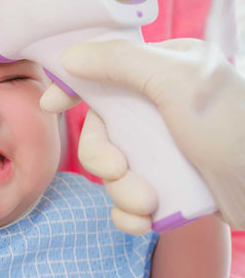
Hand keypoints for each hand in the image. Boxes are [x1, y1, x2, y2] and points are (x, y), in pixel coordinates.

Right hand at [41, 39, 244, 232]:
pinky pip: (127, 197)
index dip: (73, 86)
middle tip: (118, 171)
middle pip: (101, 129)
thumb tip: (70, 56)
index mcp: (161, 73)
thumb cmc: (233, 126)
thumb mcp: (177, 81)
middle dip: (102, 156)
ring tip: (148, 203)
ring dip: (120, 191)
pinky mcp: (165, 183)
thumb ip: (120, 63)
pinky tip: (146, 221)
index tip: (52, 104)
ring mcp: (160, 147)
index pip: (105, 71)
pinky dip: (130, 213)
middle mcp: (157, 108)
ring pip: (112, 168)